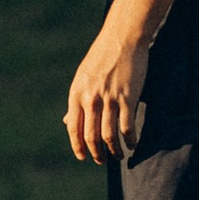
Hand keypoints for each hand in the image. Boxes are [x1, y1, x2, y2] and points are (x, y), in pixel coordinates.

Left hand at [65, 24, 149, 162]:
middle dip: (96, 153)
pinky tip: (131, 143)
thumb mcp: (82, 79)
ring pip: (109, 135)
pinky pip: (127, 126)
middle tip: (101, 160)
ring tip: (118, 156)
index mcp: (77, 94)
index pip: (74, 128)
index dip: (77, 146)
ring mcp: (109, 99)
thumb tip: (67, 121)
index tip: (82, 157)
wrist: (121, 39)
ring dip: (114, 150)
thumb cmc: (101, 58)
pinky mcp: (128, 98)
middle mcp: (91, 98)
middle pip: (91, 136)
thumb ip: (76, 102)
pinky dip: (129, 139)